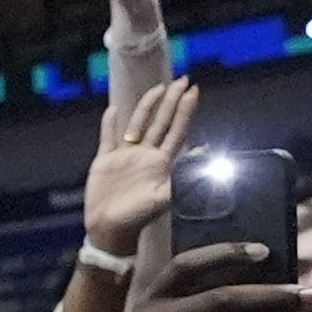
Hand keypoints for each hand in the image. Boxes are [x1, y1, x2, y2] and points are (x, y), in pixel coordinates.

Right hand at [82, 74, 202, 259]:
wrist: (110, 230)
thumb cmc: (139, 218)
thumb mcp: (165, 198)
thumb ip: (184, 178)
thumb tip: (206, 158)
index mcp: (162, 163)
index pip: (178, 130)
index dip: (186, 110)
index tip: (194, 91)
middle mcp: (146, 156)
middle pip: (162, 122)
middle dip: (173, 101)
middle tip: (182, 80)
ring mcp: (126, 157)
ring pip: (138, 125)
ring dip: (147, 106)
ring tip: (158, 88)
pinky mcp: (106, 161)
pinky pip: (108, 137)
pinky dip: (110, 123)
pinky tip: (114, 109)